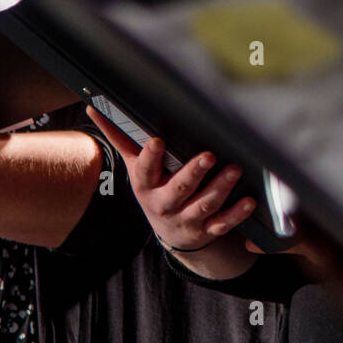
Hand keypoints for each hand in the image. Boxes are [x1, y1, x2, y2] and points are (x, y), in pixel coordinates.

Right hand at [88, 106, 257, 277]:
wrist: (170, 233)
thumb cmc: (154, 190)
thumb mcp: (136, 168)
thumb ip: (121, 138)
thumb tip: (94, 109)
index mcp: (147, 186)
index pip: (146, 170)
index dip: (151, 157)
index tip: (157, 141)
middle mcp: (165, 204)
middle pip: (179, 189)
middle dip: (193, 172)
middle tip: (208, 156)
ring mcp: (187, 219)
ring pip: (204, 205)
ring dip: (220, 188)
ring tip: (234, 170)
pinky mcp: (207, 230)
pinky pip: (223, 224)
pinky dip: (237, 214)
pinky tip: (248, 201)